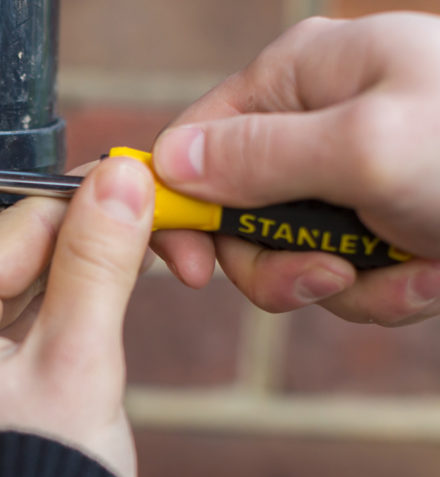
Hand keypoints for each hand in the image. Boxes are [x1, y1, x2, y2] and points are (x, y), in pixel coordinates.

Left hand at [0, 159, 154, 476]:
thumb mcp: (78, 367)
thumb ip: (96, 266)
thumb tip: (119, 180)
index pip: (18, 227)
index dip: (96, 214)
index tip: (152, 207)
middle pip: (2, 270)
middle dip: (79, 269)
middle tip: (152, 266)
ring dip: (56, 314)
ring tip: (108, 335)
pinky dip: (25, 353)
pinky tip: (65, 368)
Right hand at [151, 12, 439, 325]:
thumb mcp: (366, 148)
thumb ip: (258, 157)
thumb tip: (167, 162)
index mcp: (301, 78)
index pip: (194, 143)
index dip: (180, 208)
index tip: (190, 271)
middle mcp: (316, 124)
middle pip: (236, 215)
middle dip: (279, 264)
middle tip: (327, 278)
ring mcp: (352, 178)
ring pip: (291, 257)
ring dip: (348, 285)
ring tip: (413, 274)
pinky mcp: (384, 223)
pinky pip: (347, 276)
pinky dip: (388, 292)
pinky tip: (434, 276)